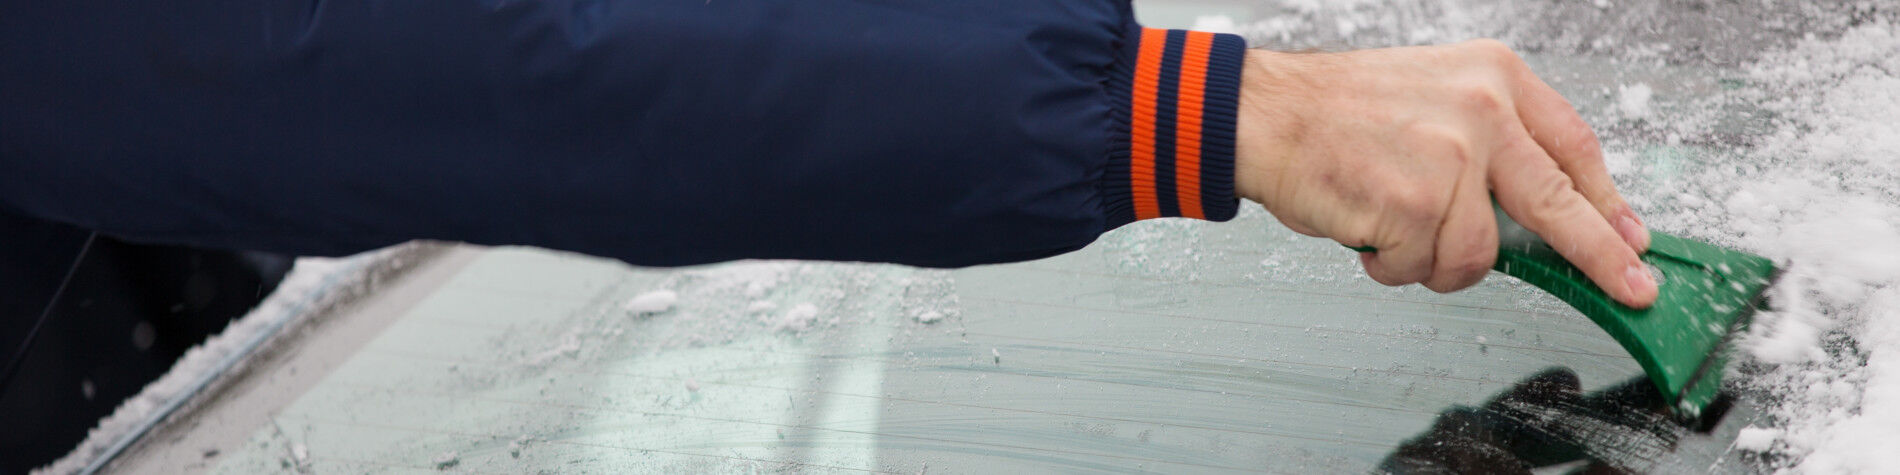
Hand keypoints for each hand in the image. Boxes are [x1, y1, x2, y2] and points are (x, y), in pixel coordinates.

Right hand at [1233, 40, 1657, 306]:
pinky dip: (1389, 263)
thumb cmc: (1336, 111)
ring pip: (1476, 256)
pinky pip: (1420, 268)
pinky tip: (1366, 226)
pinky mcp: (1415, 205)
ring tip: (1391, 226)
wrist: (1266, 113)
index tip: (1629, 234)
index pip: (1574, 146)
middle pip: (1561, 205)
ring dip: (1430, 260)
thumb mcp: (1435, 94)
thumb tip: (1538, 215)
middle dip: (1599, 257)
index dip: (1605, 200)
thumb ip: (1491, 143)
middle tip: (1629, 286)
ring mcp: (1452, 160)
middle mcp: (1483, 112)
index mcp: (1495, 78)